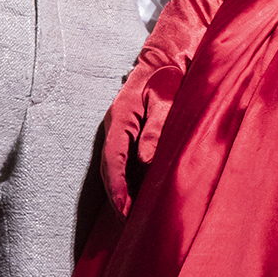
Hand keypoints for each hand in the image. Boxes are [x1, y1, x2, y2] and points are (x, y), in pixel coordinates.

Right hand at [100, 61, 186, 218]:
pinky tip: (135, 193)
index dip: (117, 187)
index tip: (123, 209)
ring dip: (119, 190)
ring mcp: (119, 128)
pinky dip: (125, 179)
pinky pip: (122, 159)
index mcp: (120, 117)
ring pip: (113, 165)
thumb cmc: (169, 75)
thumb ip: (157, 127)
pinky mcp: (128, 130)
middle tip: (127, 221)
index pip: (113, 159)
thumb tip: (146, 160)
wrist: (168, 55)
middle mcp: (115, 125)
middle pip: (108, 167)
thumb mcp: (167, 98)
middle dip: (116, 195)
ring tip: (130, 215)